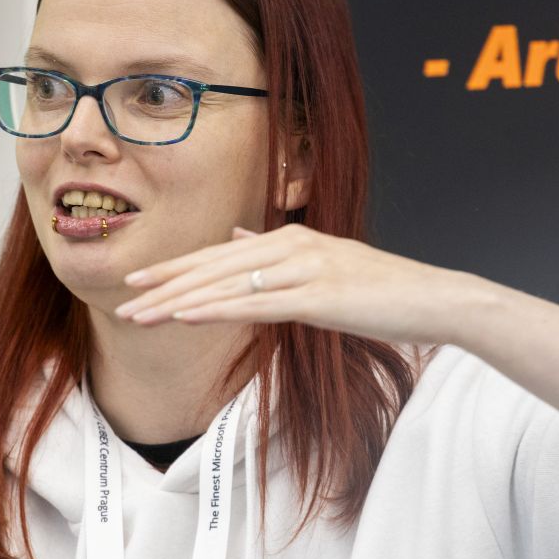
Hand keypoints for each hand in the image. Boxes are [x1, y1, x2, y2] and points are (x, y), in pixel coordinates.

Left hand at [111, 223, 481, 346]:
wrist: (433, 299)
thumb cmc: (383, 292)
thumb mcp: (326, 265)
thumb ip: (278, 254)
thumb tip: (237, 241)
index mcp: (291, 240)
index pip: (221, 255)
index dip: (178, 268)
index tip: (141, 280)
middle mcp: (292, 247)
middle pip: (214, 267)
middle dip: (166, 285)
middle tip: (124, 300)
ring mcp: (304, 269)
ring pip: (226, 286)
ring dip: (178, 303)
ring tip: (140, 318)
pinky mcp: (317, 296)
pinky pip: (255, 305)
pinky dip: (215, 310)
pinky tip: (185, 317)